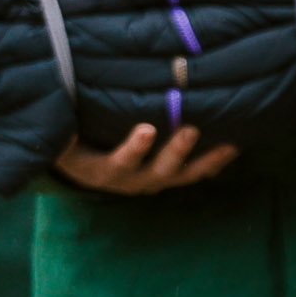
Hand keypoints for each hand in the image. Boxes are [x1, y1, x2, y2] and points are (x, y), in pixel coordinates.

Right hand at [55, 123, 235, 194]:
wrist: (82, 166)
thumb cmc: (70, 145)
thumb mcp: (60, 141)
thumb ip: (60, 131)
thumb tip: (58, 116)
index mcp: (105, 171)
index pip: (120, 161)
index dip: (134, 149)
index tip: (147, 130)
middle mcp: (135, 179)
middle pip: (160, 168)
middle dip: (177, 150)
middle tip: (191, 129)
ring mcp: (156, 178)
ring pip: (185, 173)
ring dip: (207, 159)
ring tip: (228, 144)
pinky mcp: (172, 175)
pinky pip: (197, 172)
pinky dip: (216, 161)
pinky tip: (237, 145)